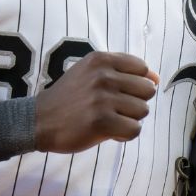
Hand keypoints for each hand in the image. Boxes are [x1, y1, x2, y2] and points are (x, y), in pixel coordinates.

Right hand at [34, 51, 159, 153]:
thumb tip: (156, 78)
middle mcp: (103, 76)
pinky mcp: (102, 122)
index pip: (142, 68)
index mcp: (101, 60)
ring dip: (129, 119)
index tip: (119, 93)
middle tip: (113, 108)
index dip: (136, 84)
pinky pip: (135, 130)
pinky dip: (124, 135)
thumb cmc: (68, 97)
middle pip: (147, 90)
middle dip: (134, 102)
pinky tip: (107, 132)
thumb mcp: (89, 72)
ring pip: (143, 111)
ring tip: (108, 120)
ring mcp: (103, 99)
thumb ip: (122, 71)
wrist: (38, 120)